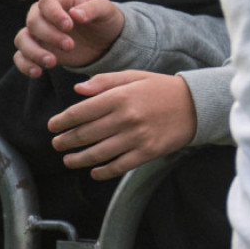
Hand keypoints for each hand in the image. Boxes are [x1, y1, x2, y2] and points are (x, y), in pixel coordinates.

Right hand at [14, 0, 125, 77]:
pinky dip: (24, 65)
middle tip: (70, 46)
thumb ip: (93, 9)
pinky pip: (20, 57)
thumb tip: (75, 14)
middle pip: (33, 21)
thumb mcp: (106, 10)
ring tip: (52, 62)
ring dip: (34, 51)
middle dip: (49, 35)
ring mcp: (37, 33)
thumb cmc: (105, 19)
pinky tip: (37, 72)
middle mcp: (43, 13)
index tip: (69, 26)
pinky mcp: (37, 50)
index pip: (46, 1)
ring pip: (22, 39)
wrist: (106, 41)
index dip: (54, 14)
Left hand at [47, 71, 193, 179]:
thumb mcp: (134, 77)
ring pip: (97, 154)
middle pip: (84, 135)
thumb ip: (105, 82)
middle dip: (65, 141)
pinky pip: (118, 166)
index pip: (80, 112)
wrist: (197, 105)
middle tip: (57, 144)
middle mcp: (126, 118)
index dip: (61, 121)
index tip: (53, 126)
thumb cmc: (162, 89)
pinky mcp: (147, 152)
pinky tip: (94, 172)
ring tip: (69, 160)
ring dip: (77, 159)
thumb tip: (78, 90)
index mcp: (120, 97)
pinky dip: (102, 172)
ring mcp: (137, 137)